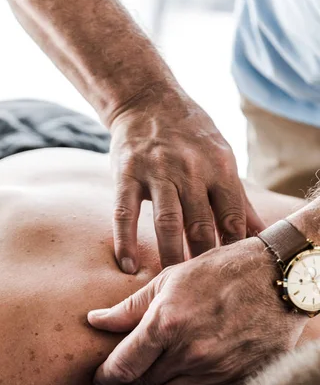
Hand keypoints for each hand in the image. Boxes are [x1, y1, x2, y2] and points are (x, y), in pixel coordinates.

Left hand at [88, 238, 305, 384]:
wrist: (277, 279)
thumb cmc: (220, 271)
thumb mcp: (170, 279)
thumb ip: (130, 307)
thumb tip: (94, 321)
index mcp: (167, 323)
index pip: (123, 365)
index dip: (105, 377)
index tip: (100, 378)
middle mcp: (189, 353)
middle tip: (116, 384)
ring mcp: (214, 371)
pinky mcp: (235, 381)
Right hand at [109, 86, 263, 272]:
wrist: (147, 99)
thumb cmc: (190, 135)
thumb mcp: (221, 158)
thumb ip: (237, 199)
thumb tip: (259, 235)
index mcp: (219, 168)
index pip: (231, 217)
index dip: (233, 248)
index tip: (230, 273)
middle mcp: (190, 170)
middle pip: (201, 225)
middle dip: (202, 258)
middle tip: (201, 286)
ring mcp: (156, 171)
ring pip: (167, 223)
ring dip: (170, 255)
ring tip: (170, 282)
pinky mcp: (126, 174)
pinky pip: (124, 213)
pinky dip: (125, 241)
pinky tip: (127, 266)